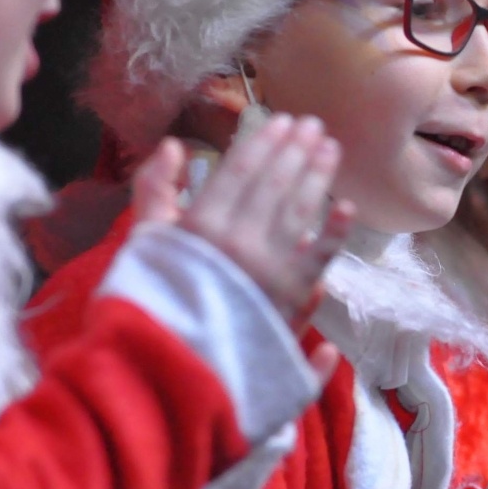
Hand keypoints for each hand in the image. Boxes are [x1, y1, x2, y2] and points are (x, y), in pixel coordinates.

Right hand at [134, 114, 353, 378]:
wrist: (170, 368)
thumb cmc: (150, 301)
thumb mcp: (141, 243)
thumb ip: (154, 192)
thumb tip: (171, 146)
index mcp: (201, 225)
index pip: (241, 171)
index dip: (264, 142)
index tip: (281, 120)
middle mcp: (241, 240)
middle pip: (275, 184)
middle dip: (296, 150)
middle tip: (313, 124)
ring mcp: (271, 269)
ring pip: (300, 211)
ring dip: (317, 175)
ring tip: (330, 148)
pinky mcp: (291, 298)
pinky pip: (319, 258)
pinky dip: (333, 232)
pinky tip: (345, 206)